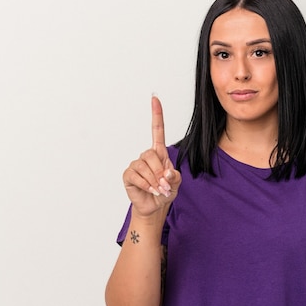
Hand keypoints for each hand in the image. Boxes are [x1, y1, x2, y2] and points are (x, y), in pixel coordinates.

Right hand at [123, 96, 181, 217]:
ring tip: (160, 190)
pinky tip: (151, 190)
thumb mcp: (176, 183)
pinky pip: (137, 176)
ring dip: (154, 181)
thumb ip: (174, 176)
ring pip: (144, 167)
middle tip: (165, 185)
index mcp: (159, 153)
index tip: (154, 98)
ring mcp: (136, 165)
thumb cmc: (166, 191)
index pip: (157, 130)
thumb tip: (165, 173)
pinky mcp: (129, 175)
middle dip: (160, 171)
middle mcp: (146, 156)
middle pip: (151, 154)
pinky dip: (146, 185)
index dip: (156, 115)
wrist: (155, 206)